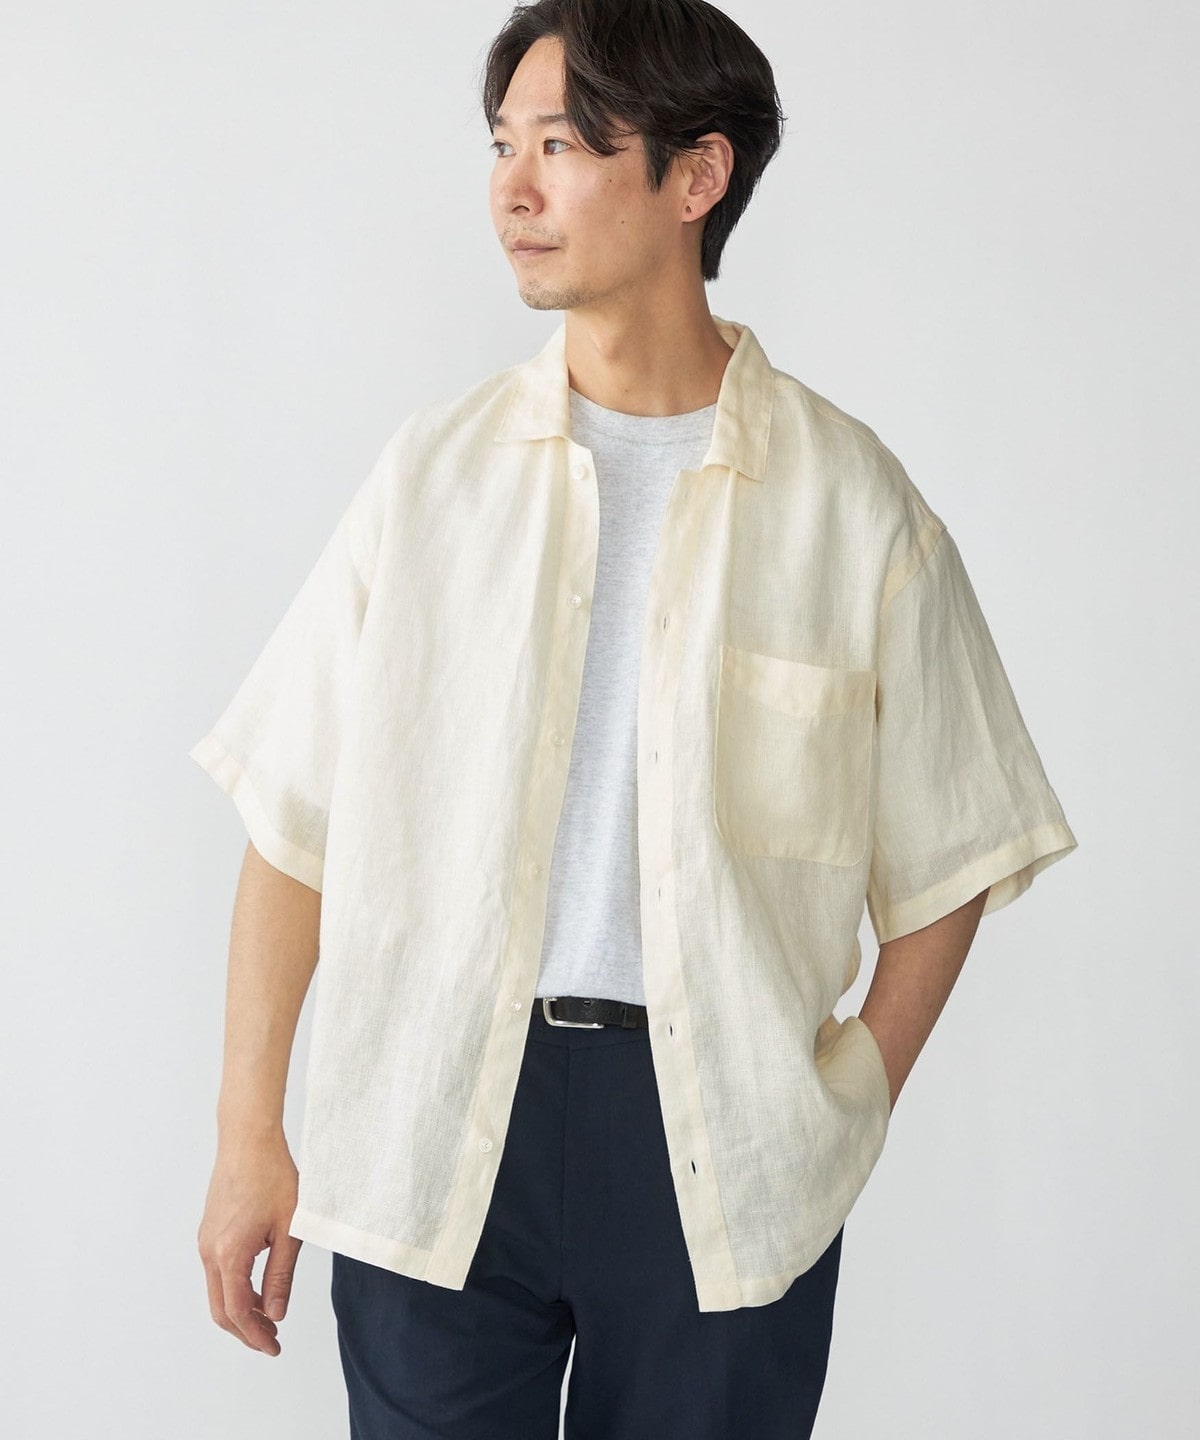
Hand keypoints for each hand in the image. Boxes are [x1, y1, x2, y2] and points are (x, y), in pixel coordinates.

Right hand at [197, 1132, 302, 1355]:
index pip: (238, 1311)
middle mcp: (209, 1251)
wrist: (248, 1139)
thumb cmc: (273, 1176)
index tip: (274, 1347)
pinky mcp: (209, 1231)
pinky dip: (235, 1289)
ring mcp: (205, 1241)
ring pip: (217, 1291)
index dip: (255, 1335)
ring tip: (269, 1315)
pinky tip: (259, 1286)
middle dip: (245, 1330)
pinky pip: (217, 1272)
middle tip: (271, 1340)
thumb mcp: (289, 1228)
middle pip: (221, 1309)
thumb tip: (275, 1313)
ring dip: (240, 1310)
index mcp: (229, 1253)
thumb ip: (281, 1274)